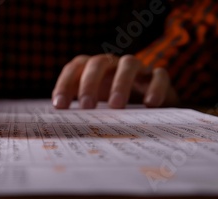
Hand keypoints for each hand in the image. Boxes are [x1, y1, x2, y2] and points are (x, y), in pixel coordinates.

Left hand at [52, 54, 178, 108]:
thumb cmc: (113, 105)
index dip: (64, 84)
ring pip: (129, 64)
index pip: (74, 68)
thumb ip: (79, 111)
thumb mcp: (95, 107)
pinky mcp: (157, 77)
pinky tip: (151, 104)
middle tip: (87, 106)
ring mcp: (137, 68)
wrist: (150, 106)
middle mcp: (113, 64)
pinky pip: (158, 75)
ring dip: (120, 83)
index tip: (60, 106)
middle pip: (98, 63)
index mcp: (93, 69)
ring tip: (116, 106)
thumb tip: (59, 125)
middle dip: (90, 83)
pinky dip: (155, 87)